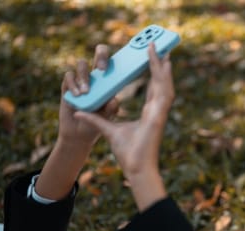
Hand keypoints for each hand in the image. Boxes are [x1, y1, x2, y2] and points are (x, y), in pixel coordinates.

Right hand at [58, 44, 118, 147]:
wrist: (80, 134)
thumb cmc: (98, 122)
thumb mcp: (107, 117)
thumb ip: (111, 109)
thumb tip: (114, 100)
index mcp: (109, 80)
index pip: (115, 61)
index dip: (119, 56)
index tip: (121, 63)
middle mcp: (96, 76)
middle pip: (99, 53)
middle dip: (102, 55)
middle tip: (102, 69)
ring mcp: (81, 79)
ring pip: (82, 64)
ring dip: (84, 77)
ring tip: (86, 92)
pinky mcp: (68, 86)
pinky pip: (69, 76)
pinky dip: (73, 84)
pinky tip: (77, 95)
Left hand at [75, 43, 174, 177]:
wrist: (136, 168)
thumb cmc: (127, 153)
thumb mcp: (107, 130)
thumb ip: (95, 119)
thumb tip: (79, 111)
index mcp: (149, 113)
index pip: (154, 88)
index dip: (155, 74)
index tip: (153, 60)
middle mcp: (156, 111)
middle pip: (162, 83)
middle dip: (161, 66)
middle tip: (160, 48)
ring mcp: (159, 113)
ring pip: (165, 85)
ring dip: (163, 68)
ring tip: (162, 51)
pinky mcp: (159, 116)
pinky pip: (163, 92)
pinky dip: (164, 78)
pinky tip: (164, 65)